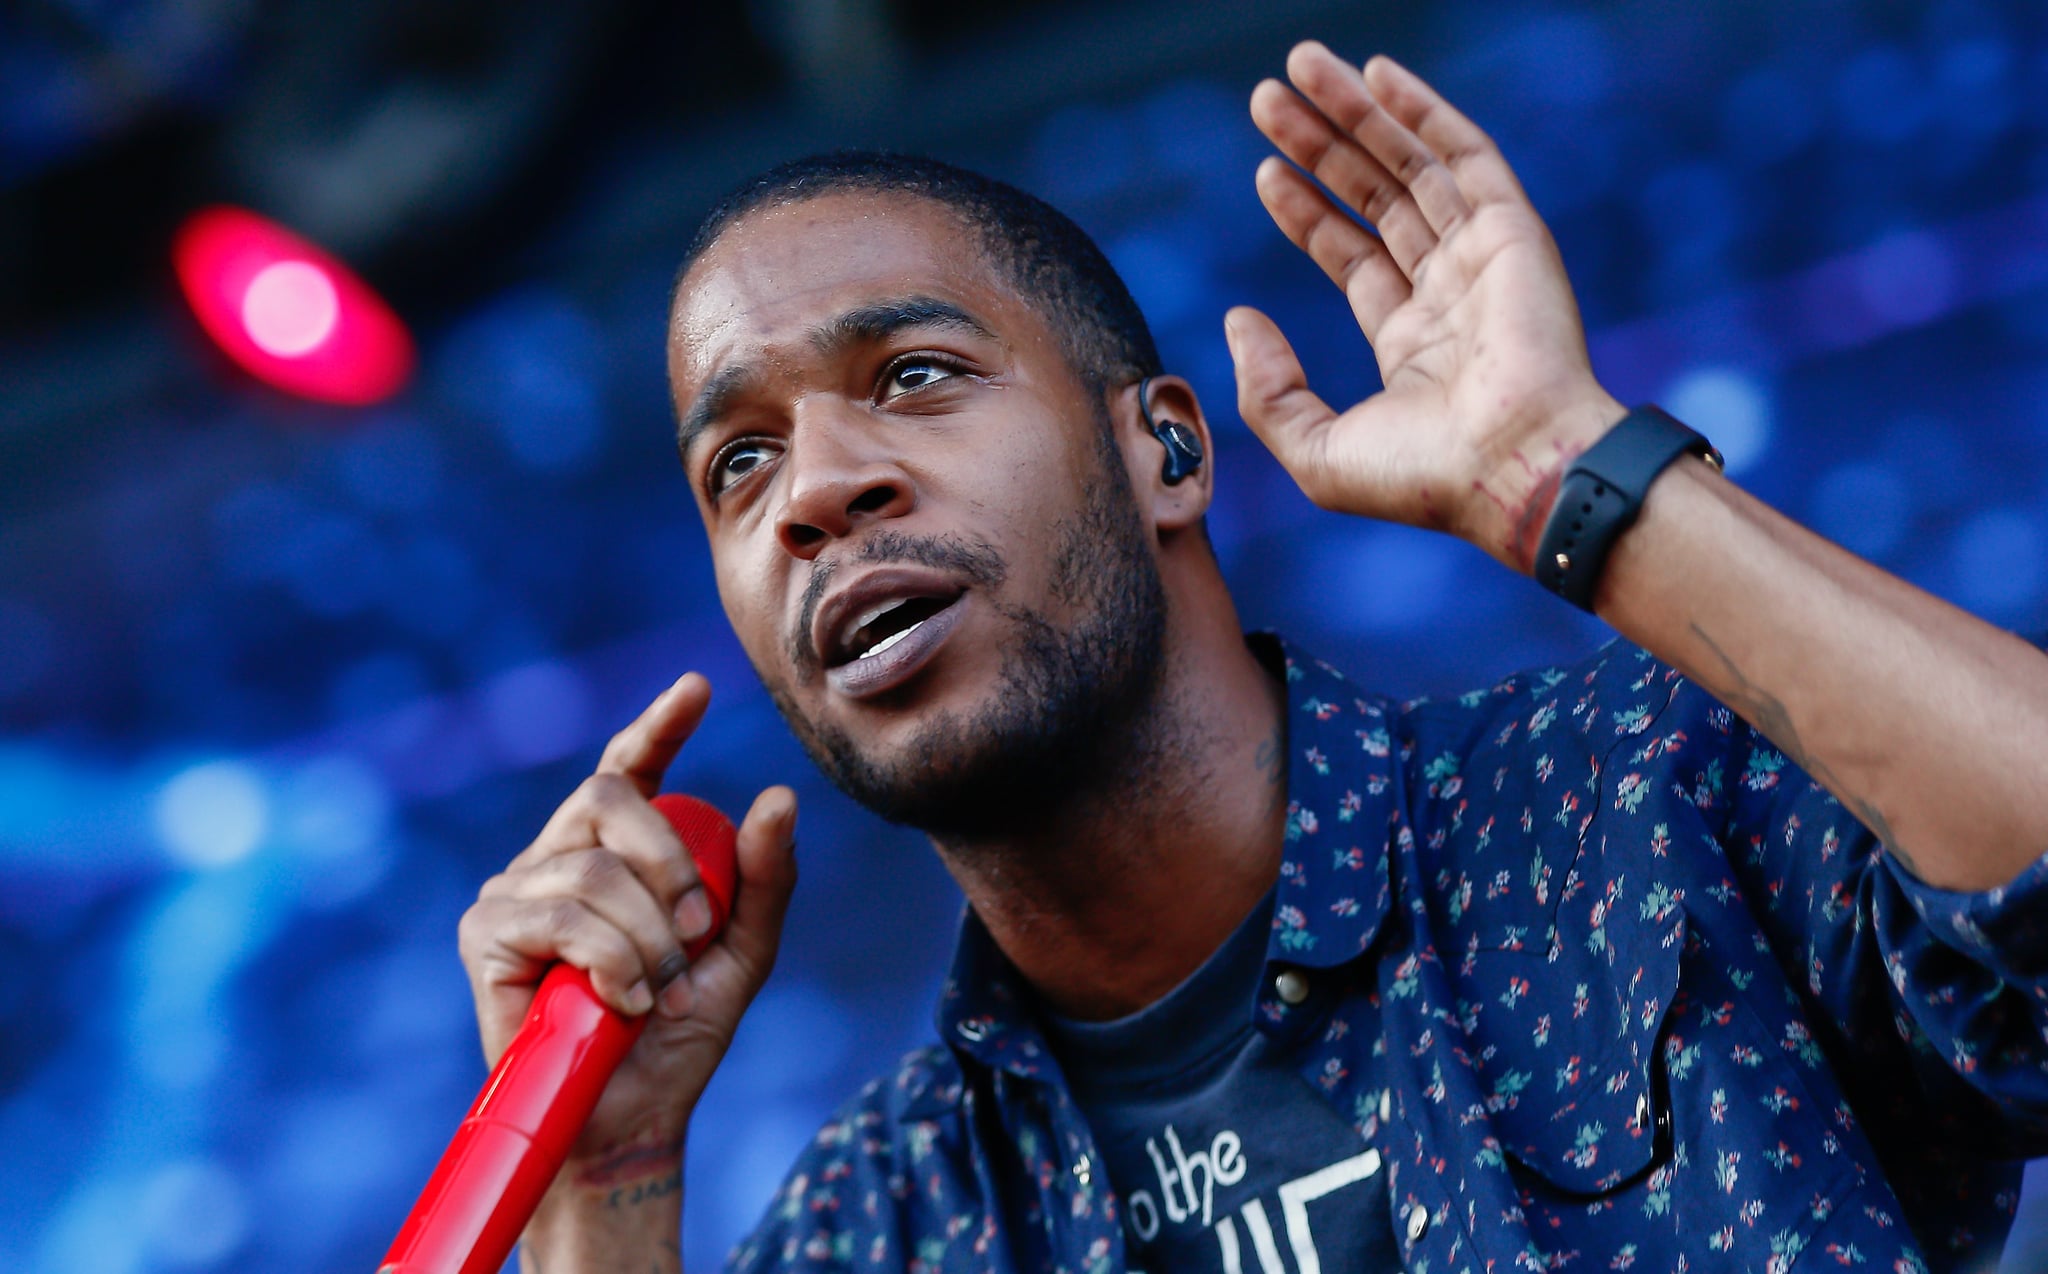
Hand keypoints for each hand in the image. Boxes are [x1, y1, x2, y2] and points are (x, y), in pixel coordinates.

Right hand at [456, 672, 797, 1172]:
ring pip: (596, 871)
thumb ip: (763, 878)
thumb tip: (779, 798)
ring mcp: (515, 891)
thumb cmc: (677, 1036)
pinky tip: (619, 1003)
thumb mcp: (742, 952)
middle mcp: (558, 858)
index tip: (696, 689)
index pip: (629, 770)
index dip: (657, 725)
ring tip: (657, 992)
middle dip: (673, 868)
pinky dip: (612, 963)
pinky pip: (564, 917)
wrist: (632, 1118)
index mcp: (615, 854)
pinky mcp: (485, 933)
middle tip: (696, 937)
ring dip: (648, 940)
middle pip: (613, 801)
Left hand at [1228, 42, 1625, 570]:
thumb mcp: (1317, 451)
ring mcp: (1484, 260)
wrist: (1511, 472)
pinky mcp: (1513, 233)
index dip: (1308, 211)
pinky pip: (1464, 155)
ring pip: (1411, 166)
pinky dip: (1422, 112)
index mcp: (1412, 345)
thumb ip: (1268, 390)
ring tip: (1298, 67)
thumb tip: (1238, 318)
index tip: (1265, 171)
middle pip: (1375, 198)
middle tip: (1266, 99)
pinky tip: (1375, 75)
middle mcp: (1450, 294)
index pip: (1351, 256)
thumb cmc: (1424, 480)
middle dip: (1320, 146)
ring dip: (1356, 114)